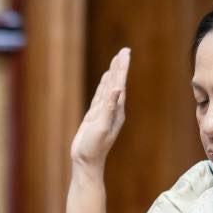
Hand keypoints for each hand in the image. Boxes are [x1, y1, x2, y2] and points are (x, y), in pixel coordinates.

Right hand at [69, 48, 130, 169]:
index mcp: (116, 110)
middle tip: (124, 51)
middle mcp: (113, 109)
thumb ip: (109, 108)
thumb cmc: (94, 147)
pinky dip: (103, 85)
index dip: (122, 68)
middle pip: (116, 82)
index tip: (125, 53)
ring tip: (116, 61)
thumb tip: (117, 89)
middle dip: (119, 66)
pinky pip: (101, 96)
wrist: (86, 161)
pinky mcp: (95, 116)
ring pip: (109, 87)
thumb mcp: (102, 127)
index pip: (120, 83)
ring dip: (113, 74)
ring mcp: (104, 112)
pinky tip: (105, 80)